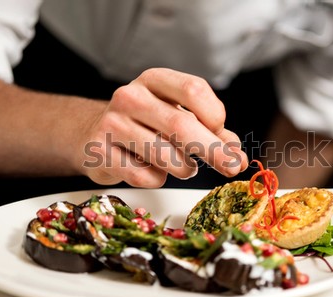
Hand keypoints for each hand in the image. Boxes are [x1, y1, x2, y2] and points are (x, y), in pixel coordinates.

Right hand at [80, 68, 247, 186]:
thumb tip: (237, 158)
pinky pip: (145, 176)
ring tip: (183, 167)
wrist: (95, 134)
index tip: (219, 131)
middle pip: (182, 125)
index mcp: (154, 80)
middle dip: (213, 151)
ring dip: (185, 169)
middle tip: (231, 167)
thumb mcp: (178, 116)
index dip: (214, 115)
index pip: (193, 90)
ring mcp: (112, 123)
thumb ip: (212, 133)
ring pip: (166, 156)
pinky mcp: (100, 152)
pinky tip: (151, 170)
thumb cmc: (147, 125)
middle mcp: (131, 96)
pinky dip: (158, 179)